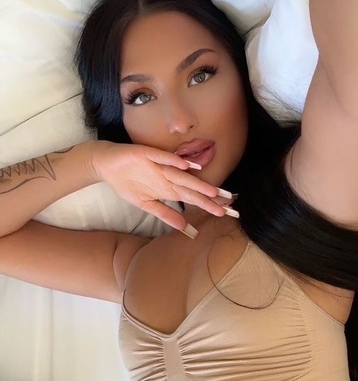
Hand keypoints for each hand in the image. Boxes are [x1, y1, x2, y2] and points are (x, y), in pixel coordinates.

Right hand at [87, 140, 231, 232]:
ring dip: (197, 182)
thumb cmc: (127, 183)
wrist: (105, 164)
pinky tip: (186, 167)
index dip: (207, 205)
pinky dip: (173, 162)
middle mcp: (168, 176)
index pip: (192, 198)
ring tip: (213, 191)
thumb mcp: (145, 204)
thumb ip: (165, 213)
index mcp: (169, 188)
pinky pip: (162, 158)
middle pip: (192, 188)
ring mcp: (159, 165)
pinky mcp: (147, 154)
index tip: (224, 213)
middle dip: (209, 197)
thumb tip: (184, 226)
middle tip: (227, 205)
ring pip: (182, 175)